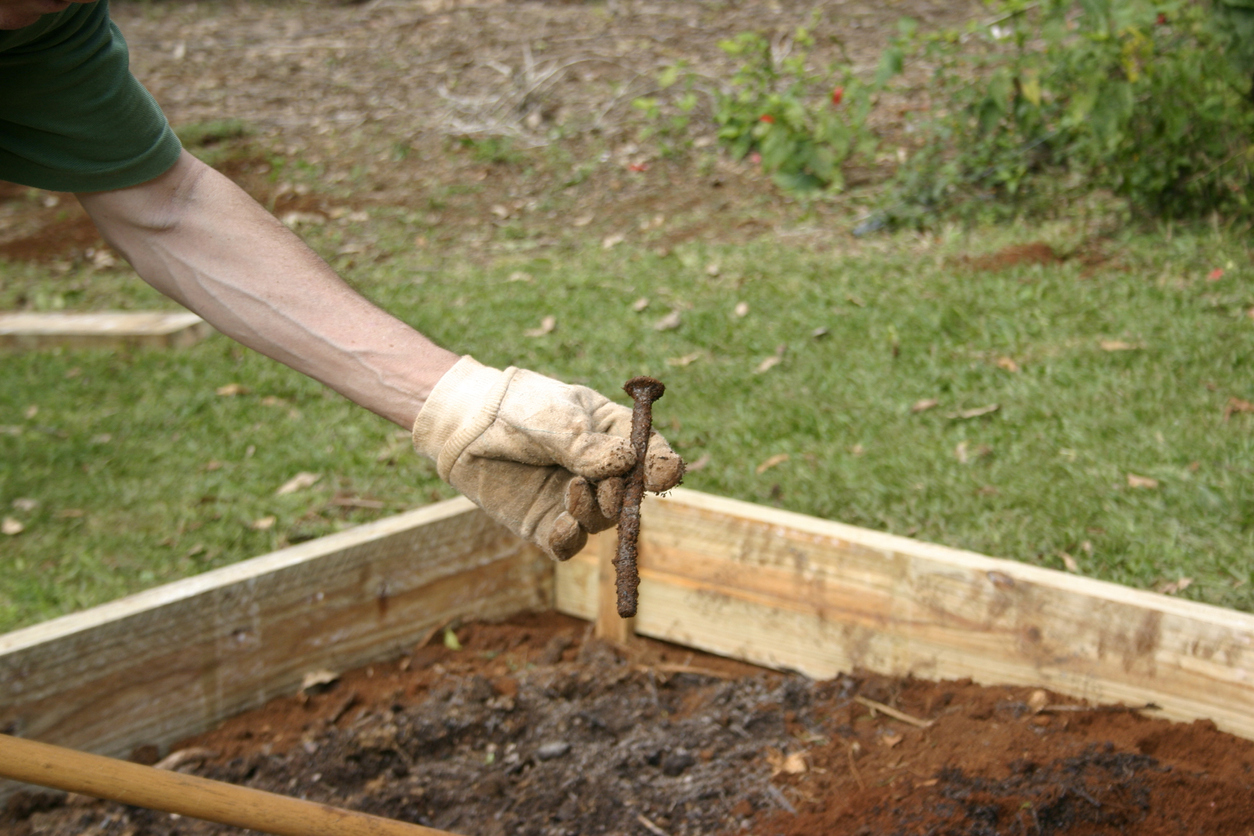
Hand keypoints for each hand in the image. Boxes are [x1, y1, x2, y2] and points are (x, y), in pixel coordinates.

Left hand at [412, 357, 684, 559]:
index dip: (662, 468)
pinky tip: (562, 524)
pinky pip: (567, 544)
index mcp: (613, 436)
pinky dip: (569, 539)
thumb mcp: (556, 418)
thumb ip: (587, 445)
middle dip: (622, 494)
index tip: (663, 476)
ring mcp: (573, 501)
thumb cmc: (517, 407)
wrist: (466, 422)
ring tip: (572, 490)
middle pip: (629, 496)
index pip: (651, 455)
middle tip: (605, 487)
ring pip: (601, 522)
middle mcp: (599, 473)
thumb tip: (626, 462)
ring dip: (595, 512)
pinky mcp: (545, 524)